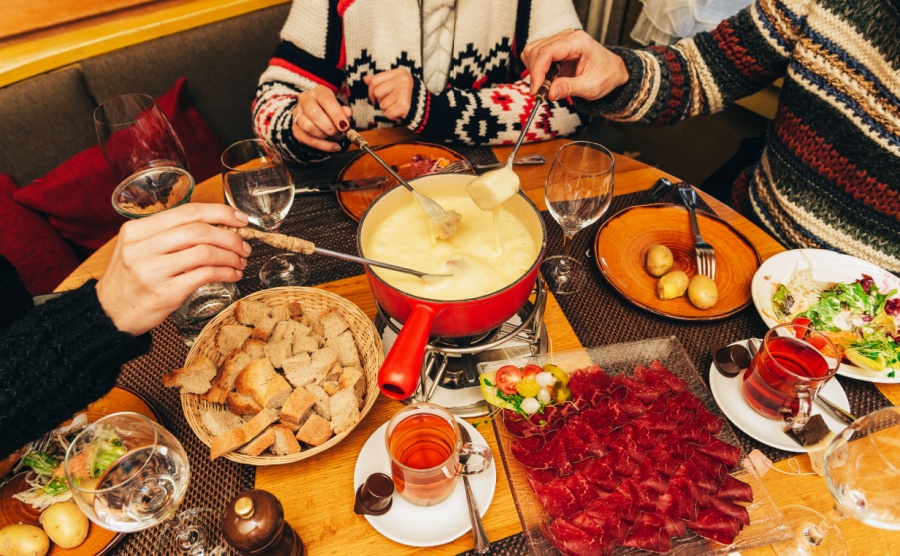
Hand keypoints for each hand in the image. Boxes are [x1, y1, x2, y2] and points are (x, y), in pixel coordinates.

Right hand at [96, 204, 250, 335]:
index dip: (220, 213)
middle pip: (199, 231)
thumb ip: (168, 235)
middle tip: (243, 245)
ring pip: (205, 252)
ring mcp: (152, 270)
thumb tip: (215, 226)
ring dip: (230, 256)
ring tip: (239, 262)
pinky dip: (225, 273)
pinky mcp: (164, 293)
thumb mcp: (138, 248)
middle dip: (230, 237)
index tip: (239, 219)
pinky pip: (204, 275)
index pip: (187, 212)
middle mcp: (142, 247)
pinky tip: (232, 275)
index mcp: (137, 230)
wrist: (108, 314)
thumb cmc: (130, 280)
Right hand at [292, 86, 352, 151]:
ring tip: (334, 137)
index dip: (336, 114)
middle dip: (329, 127)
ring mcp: (297, 114)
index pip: (326, 100)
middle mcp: (305, 100)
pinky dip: (322, 145)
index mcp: (319, 92)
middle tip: (339, 133)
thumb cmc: (331, 112)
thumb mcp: (340, 109)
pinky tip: (333, 146)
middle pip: (313, 114)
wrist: (318, 117)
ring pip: (307, 127)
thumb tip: (347, 113)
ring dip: (323, 135)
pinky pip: (306, 139)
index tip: (345, 126)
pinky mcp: (295, 129)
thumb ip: (344, 111)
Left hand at [363, 68, 413, 121]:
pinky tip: (399, 113)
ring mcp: (404, 92)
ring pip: (382, 104)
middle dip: (380, 100)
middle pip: (377, 92)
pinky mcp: (404, 105)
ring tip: (397, 106)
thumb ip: (380, 81)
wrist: (425, 108)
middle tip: (391, 102)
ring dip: (387, 109)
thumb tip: (365, 78)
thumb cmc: (406, 95)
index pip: (374, 80)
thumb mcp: (394, 84)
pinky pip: (388, 113)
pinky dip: (392, 116)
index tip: (374, 98)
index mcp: (399, 72)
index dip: (370, 91)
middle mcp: (402, 80)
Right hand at [521, 29, 628, 101]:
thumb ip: (569, 88)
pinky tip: (546, 78)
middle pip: (536, 50)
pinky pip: (536, 55)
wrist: (612, 71)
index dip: (538, 71)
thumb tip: (549, 92)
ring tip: (545, 85)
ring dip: (534, 70)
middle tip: (541, 92)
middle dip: (535, 73)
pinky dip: (536, 69)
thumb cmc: (606, 75)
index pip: (547, 51)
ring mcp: (559, 40)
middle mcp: (567, 37)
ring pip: (532, 51)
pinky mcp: (555, 48)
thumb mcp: (591, 86)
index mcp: (578, 42)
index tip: (536, 90)